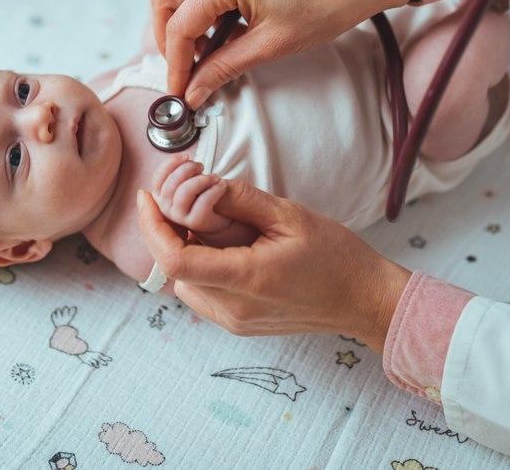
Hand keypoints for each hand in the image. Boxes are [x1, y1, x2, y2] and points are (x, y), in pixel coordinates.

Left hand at [135, 179, 411, 351]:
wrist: (361, 299)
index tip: (147, 196)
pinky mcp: (237, 324)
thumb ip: (240, 199)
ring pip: (184, 281)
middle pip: (174, 268)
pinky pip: (201, 292)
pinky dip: (200, 264)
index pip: (175, 258)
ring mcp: (233, 322)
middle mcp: (232, 309)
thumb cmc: (334, 255)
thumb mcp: (289, 215)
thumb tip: (201, 185)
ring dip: (185, 247)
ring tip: (212, 221)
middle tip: (184, 197)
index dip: (152, 225)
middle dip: (170, 230)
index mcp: (246, 280)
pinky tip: (223, 244)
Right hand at [150, 155, 232, 233]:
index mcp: (161, 196)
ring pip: (185, 192)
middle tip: (201, 166)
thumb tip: (185, 159)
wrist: (218, 220)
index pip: (157, 178)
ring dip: (203, 179)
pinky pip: (203, 202)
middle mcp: (166, 208)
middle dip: (188, 168)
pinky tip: (221, 186)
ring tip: (215, 177)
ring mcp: (179, 217)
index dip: (170, 163)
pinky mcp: (195, 223)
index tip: (186, 156)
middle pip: (172, 183)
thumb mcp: (188, 182)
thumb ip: (181, 173)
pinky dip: (215, 190)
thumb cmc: (201, 197)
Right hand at [152, 0, 421, 107]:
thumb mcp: (271, 45)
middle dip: (168, 38)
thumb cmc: (326, 5)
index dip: (174, 63)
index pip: (180, 24)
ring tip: (206, 56)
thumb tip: (193, 91)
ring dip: (184, 23)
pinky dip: (202, 10)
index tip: (179, 90)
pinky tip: (221, 35)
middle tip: (183, 70)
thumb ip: (224, 68)